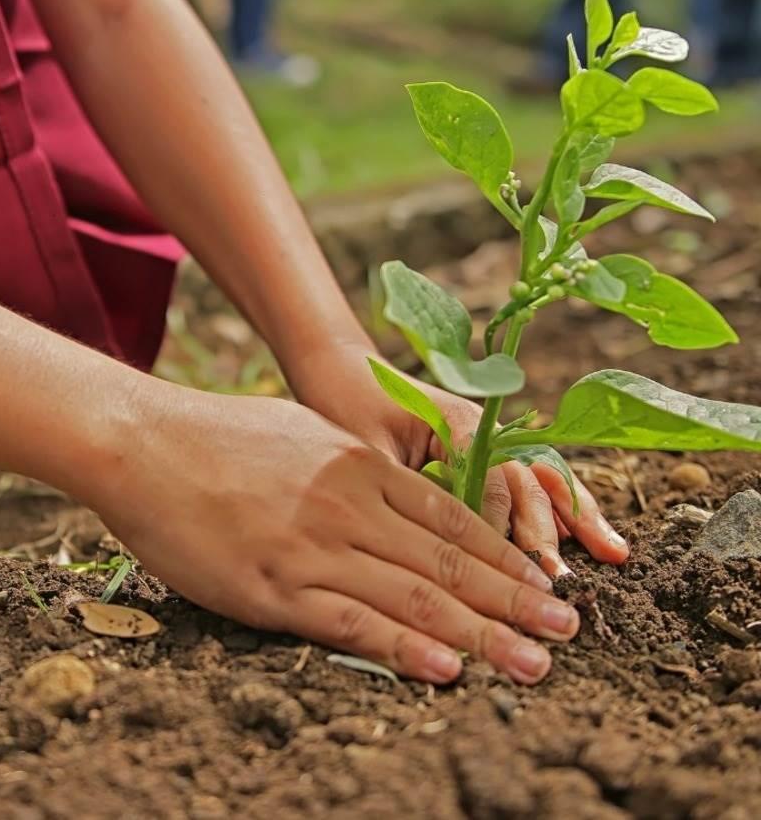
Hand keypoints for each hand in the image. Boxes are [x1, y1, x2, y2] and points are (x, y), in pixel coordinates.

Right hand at [89, 387, 580, 684]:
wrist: (143, 442)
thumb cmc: (217, 436)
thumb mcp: (301, 433)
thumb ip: (352, 467)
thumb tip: (392, 492)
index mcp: (359, 466)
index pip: (452, 519)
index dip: (506, 557)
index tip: (545, 583)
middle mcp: (349, 505)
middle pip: (449, 563)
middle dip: (515, 600)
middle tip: (568, 631)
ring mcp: (313, 547)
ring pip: (414, 598)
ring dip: (483, 634)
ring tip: (533, 662)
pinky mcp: (273, 587)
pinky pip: (351, 622)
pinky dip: (405, 648)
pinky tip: (448, 669)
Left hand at [280, 337, 629, 578]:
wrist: (341, 369)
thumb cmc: (345, 407)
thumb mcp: (366, 450)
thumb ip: (403, 488)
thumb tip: (429, 543)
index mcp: (456, 423)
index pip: (492, 482)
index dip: (503, 529)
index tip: (514, 573)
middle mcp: (483, 429)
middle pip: (526, 482)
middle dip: (546, 533)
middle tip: (560, 582)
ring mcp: (491, 439)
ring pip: (542, 480)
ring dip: (574, 519)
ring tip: (612, 554)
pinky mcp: (487, 452)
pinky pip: (533, 481)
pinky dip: (564, 508)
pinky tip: (598, 539)